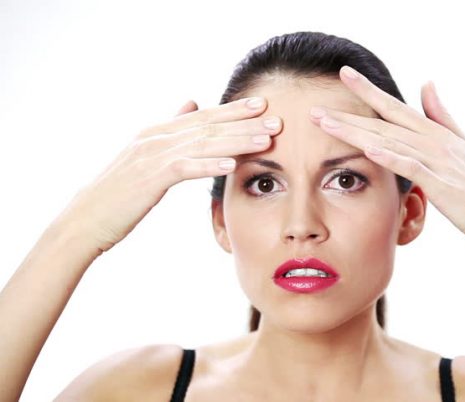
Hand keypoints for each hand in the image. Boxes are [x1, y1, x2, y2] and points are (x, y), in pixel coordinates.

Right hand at [57, 98, 281, 252]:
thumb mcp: (147, 155)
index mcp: (159, 132)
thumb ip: (172, 130)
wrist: (86, 218)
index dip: (235, 110)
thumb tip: (192, 103)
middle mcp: (157, 137)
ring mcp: (151, 156)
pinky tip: (233, 165)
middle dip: (246, 122)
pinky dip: (209, 165)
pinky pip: (185, 168)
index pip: (204, 116)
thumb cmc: (120, 192)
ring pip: (203, 144)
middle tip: (278, 120)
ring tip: (266, 140)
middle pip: (209, 126)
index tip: (263, 104)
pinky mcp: (149, 178)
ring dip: (237, 141)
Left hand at [309, 66, 464, 250]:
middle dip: (348, 115)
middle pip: (384, 124)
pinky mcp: (442, 184)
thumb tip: (427, 84)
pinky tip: (368, 150)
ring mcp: (439, 161)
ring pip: (390, 142)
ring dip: (357, 133)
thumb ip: (442, 115)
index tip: (345, 75)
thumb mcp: (464, 143)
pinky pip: (412, 167)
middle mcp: (435, 142)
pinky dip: (391, 157)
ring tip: (326, 124)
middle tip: (315, 108)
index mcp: (436, 133)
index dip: (368, 91)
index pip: (395, 108)